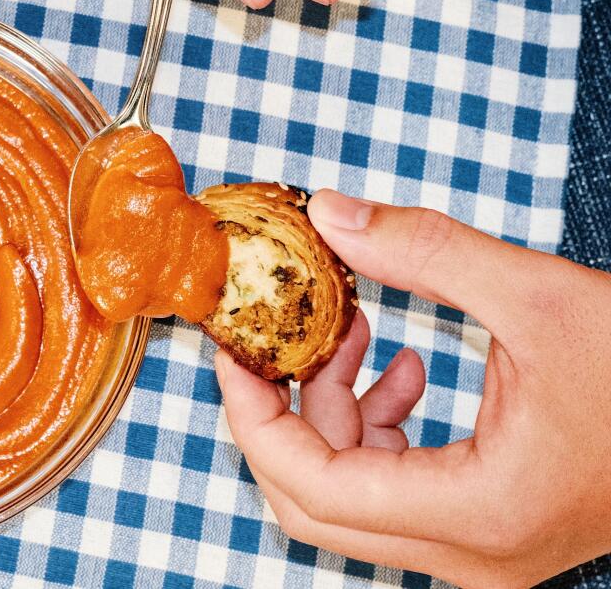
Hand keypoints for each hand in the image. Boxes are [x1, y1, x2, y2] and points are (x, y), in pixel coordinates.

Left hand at [215, 189, 610, 585]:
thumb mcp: (539, 296)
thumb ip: (425, 254)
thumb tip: (332, 217)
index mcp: (480, 511)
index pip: (313, 484)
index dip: (252, 415)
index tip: (232, 352)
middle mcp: (473, 553)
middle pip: (316, 501)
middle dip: (282, 413)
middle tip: (269, 341)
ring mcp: (482, 550)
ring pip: (352, 495)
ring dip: (333, 411)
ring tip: (360, 333)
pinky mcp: (489, 528)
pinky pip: (394, 488)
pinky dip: (377, 427)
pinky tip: (404, 366)